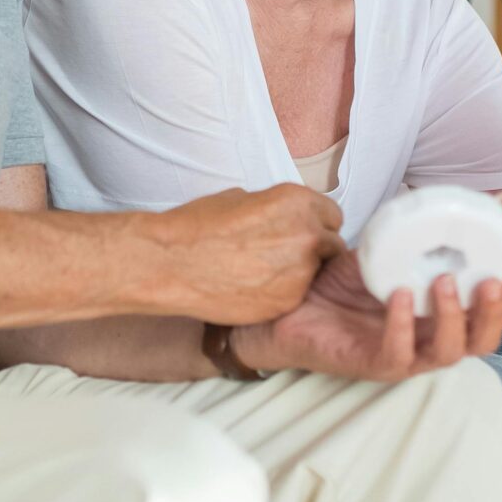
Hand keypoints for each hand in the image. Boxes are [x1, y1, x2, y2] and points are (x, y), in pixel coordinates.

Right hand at [149, 185, 343, 325]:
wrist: (169, 263)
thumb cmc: (197, 227)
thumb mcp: (242, 199)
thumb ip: (276, 208)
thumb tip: (287, 218)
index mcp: (297, 202)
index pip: (332, 215)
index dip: (316, 225)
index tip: (302, 232)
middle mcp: (306, 235)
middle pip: (331, 245)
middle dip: (314, 250)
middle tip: (283, 256)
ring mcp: (300, 272)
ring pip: (315, 274)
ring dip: (299, 273)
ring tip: (263, 273)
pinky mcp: (286, 302)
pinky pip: (296, 297)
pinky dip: (282, 294)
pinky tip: (254, 288)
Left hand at [233, 249, 501, 381]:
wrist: (286, 305)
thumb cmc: (337, 283)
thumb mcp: (382, 250)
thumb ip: (411, 234)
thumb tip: (439, 198)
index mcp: (440, 316)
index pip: (490, 315)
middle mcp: (427, 340)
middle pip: (481, 341)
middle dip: (495, 312)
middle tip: (492, 279)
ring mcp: (401, 356)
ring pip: (445, 353)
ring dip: (454, 319)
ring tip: (446, 283)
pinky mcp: (369, 365)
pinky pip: (396, 355)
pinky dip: (401, 325)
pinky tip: (401, 296)